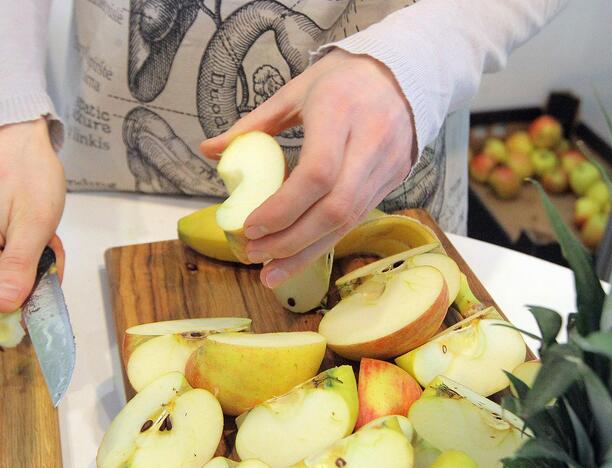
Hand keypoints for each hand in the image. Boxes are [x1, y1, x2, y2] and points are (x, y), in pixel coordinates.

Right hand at [0, 119, 65, 311]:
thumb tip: (5, 307)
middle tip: (42, 233)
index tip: (48, 253)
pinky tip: (17, 223)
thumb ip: (20, 268)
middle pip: (2, 288)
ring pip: (1, 275)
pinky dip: (14, 247)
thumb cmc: (24, 169)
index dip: (36, 281)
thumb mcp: (35, 221)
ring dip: (26, 256)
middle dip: (33, 267)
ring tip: (29, 222)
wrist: (9, 136)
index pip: (5, 300)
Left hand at [200, 49, 416, 287]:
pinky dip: (324, 241)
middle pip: (334, 208)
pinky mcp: (393, 181)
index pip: (317, 172)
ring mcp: (386, 166)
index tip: (251, 226)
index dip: (283, 207)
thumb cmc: (340, 82)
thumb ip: (253, 125)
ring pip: (348, 222)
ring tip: (270, 271)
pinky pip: (357, 219)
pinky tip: (298, 256)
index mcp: (339, 112)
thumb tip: (208, 150)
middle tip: (255, 254)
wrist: (402, 76)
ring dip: (306, 252)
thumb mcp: (294, 93)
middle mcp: (369, 142)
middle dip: (291, 240)